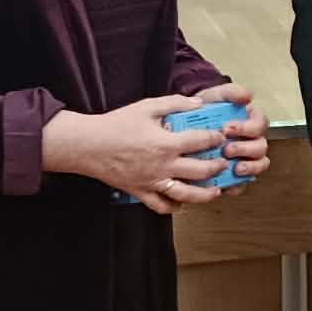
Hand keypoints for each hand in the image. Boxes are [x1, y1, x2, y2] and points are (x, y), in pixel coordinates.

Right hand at [42, 93, 227, 211]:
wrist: (87, 145)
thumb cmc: (115, 124)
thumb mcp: (147, 106)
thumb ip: (175, 103)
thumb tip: (198, 104)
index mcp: (166, 143)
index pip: (201, 142)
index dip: (216, 138)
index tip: (222, 137)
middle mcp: (163, 166)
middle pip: (201, 171)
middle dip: (217, 167)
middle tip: (224, 162)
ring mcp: (152, 182)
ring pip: (186, 194)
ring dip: (205, 194)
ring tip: (215, 190)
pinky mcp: (140, 192)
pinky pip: (160, 205)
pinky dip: (173, 207)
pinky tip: (181, 202)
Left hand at [197, 82, 270, 186]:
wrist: (185, 126)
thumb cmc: (205, 111)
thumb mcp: (215, 96)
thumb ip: (231, 92)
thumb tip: (247, 96)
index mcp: (250, 121)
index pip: (259, 125)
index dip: (247, 128)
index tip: (228, 128)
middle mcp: (252, 140)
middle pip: (261, 147)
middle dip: (245, 149)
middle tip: (227, 149)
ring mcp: (246, 158)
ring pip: (259, 165)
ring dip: (248, 167)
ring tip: (233, 168)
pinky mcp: (236, 175)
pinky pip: (244, 183)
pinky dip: (237, 185)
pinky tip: (227, 184)